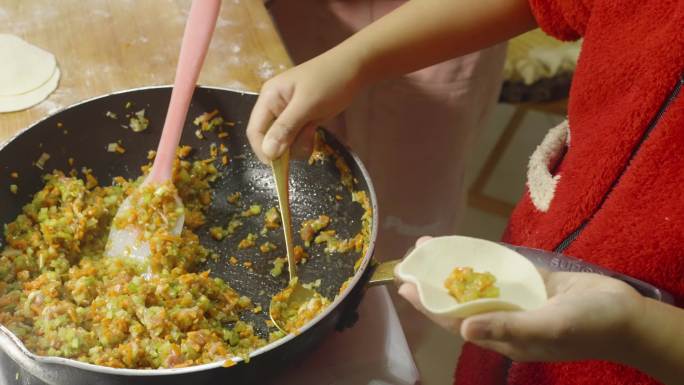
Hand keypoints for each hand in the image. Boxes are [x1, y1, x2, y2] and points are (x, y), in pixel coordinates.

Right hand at [246, 51, 364, 162]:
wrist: (355, 68)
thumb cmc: (330, 81)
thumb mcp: (307, 105)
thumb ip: (286, 128)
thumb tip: (267, 152)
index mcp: (269, 97)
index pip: (254, 130)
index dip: (263, 150)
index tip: (279, 165)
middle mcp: (274, 106)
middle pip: (269, 138)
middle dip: (285, 147)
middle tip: (304, 141)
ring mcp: (288, 113)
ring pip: (284, 141)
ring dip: (297, 144)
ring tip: (313, 131)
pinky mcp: (301, 119)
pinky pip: (296, 138)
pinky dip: (305, 140)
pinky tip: (315, 131)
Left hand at [396, 237, 645, 363]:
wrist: (627, 314)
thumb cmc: (589, 326)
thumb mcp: (548, 327)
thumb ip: (507, 326)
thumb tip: (463, 328)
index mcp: (504, 335)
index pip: (455, 319)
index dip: (429, 305)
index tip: (405, 288)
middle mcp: (504, 317)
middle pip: (460, 298)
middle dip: (435, 282)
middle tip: (412, 260)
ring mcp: (517, 299)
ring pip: (477, 282)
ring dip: (454, 267)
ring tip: (431, 247)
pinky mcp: (531, 283)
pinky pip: (500, 270)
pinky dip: (482, 258)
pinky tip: (466, 247)